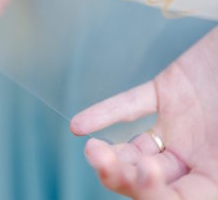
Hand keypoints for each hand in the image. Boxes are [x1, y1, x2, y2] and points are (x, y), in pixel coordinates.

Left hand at [71, 26, 217, 198]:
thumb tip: (200, 181)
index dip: (154, 194)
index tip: (144, 176)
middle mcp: (195, 156)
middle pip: (151, 179)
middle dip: (126, 177)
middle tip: (105, 163)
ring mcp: (178, 124)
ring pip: (136, 148)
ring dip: (112, 153)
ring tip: (93, 151)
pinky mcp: (166, 91)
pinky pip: (132, 105)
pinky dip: (106, 113)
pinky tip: (80, 126)